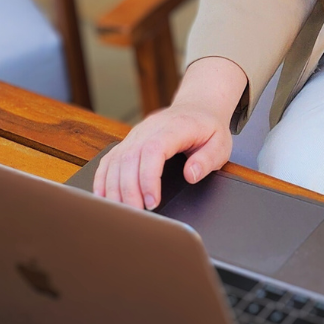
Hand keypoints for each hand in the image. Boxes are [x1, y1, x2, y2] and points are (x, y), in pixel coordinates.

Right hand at [93, 56, 246, 209]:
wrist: (197, 108)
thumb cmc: (208, 128)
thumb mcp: (220, 144)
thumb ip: (208, 160)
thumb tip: (190, 175)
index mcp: (174, 127)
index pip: (153, 151)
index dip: (148, 178)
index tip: (152, 202)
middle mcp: (150, 128)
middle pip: (129, 159)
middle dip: (129, 191)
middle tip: (137, 214)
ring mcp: (136, 134)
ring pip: (116, 160)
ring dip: (114, 189)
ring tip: (123, 212)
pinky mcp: (128, 141)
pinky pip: (109, 159)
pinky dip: (103, 179)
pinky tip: (104, 197)